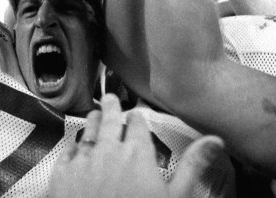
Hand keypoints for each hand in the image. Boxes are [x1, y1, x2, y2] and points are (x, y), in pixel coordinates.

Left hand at [49, 93, 224, 197]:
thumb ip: (193, 167)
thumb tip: (216, 140)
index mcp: (136, 153)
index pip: (137, 122)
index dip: (137, 118)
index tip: (137, 115)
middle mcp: (108, 150)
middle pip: (108, 119)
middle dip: (111, 107)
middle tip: (110, 98)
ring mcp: (81, 162)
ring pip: (87, 131)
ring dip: (92, 121)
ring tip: (94, 114)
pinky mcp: (60, 177)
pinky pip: (66, 152)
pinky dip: (73, 145)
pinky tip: (74, 145)